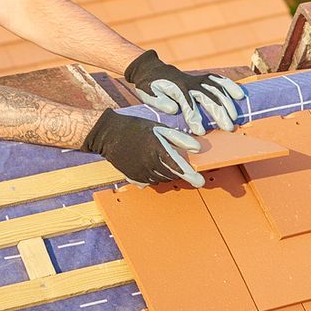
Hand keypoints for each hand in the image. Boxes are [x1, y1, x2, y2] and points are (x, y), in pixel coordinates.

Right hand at [84, 111, 206, 186]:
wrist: (110, 134)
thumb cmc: (136, 128)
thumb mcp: (160, 129)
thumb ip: (180, 139)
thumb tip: (197, 147)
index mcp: (158, 150)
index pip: (179, 167)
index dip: (191, 176)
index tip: (200, 181)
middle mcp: (149, 164)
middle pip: (171, 175)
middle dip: (178, 172)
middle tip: (178, 163)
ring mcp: (141, 172)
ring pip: (161, 179)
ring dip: (167, 174)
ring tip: (162, 161)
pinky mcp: (134, 177)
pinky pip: (150, 181)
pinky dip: (155, 176)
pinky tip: (151, 165)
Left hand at [124, 49, 245, 134]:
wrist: (151, 69)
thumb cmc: (148, 87)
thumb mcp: (148, 94)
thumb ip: (160, 102)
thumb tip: (174, 109)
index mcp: (176, 89)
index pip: (188, 104)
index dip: (195, 118)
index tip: (201, 131)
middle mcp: (190, 83)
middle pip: (208, 97)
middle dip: (219, 112)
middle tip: (228, 128)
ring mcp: (197, 80)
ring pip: (216, 89)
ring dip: (227, 103)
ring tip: (235, 118)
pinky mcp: (201, 78)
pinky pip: (218, 80)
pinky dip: (229, 86)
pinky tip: (240, 95)